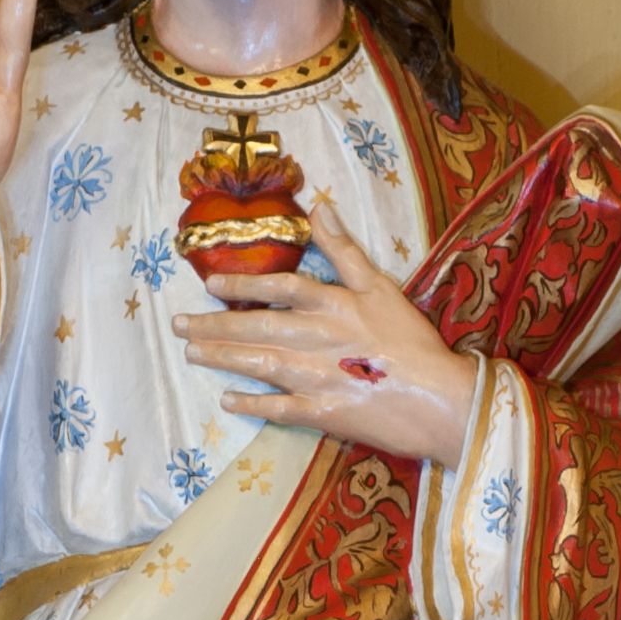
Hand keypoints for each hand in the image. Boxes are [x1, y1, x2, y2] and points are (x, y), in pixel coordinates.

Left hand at [173, 199, 478, 468]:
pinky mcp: (323, 412)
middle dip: (214, 325)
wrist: (441, 398)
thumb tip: (319, 207)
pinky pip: (278, 408)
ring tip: (192, 352)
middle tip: (179, 325)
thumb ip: (345, 249)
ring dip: (223, 358)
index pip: (279, 288)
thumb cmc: (414, 341)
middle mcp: (316, 338)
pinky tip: (227, 401)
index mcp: (332, 304)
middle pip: (256, 326)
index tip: (210, 286)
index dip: (242, 285)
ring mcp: (316, 377)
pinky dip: (252, 404)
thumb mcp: (383, 286)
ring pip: (259, 363)